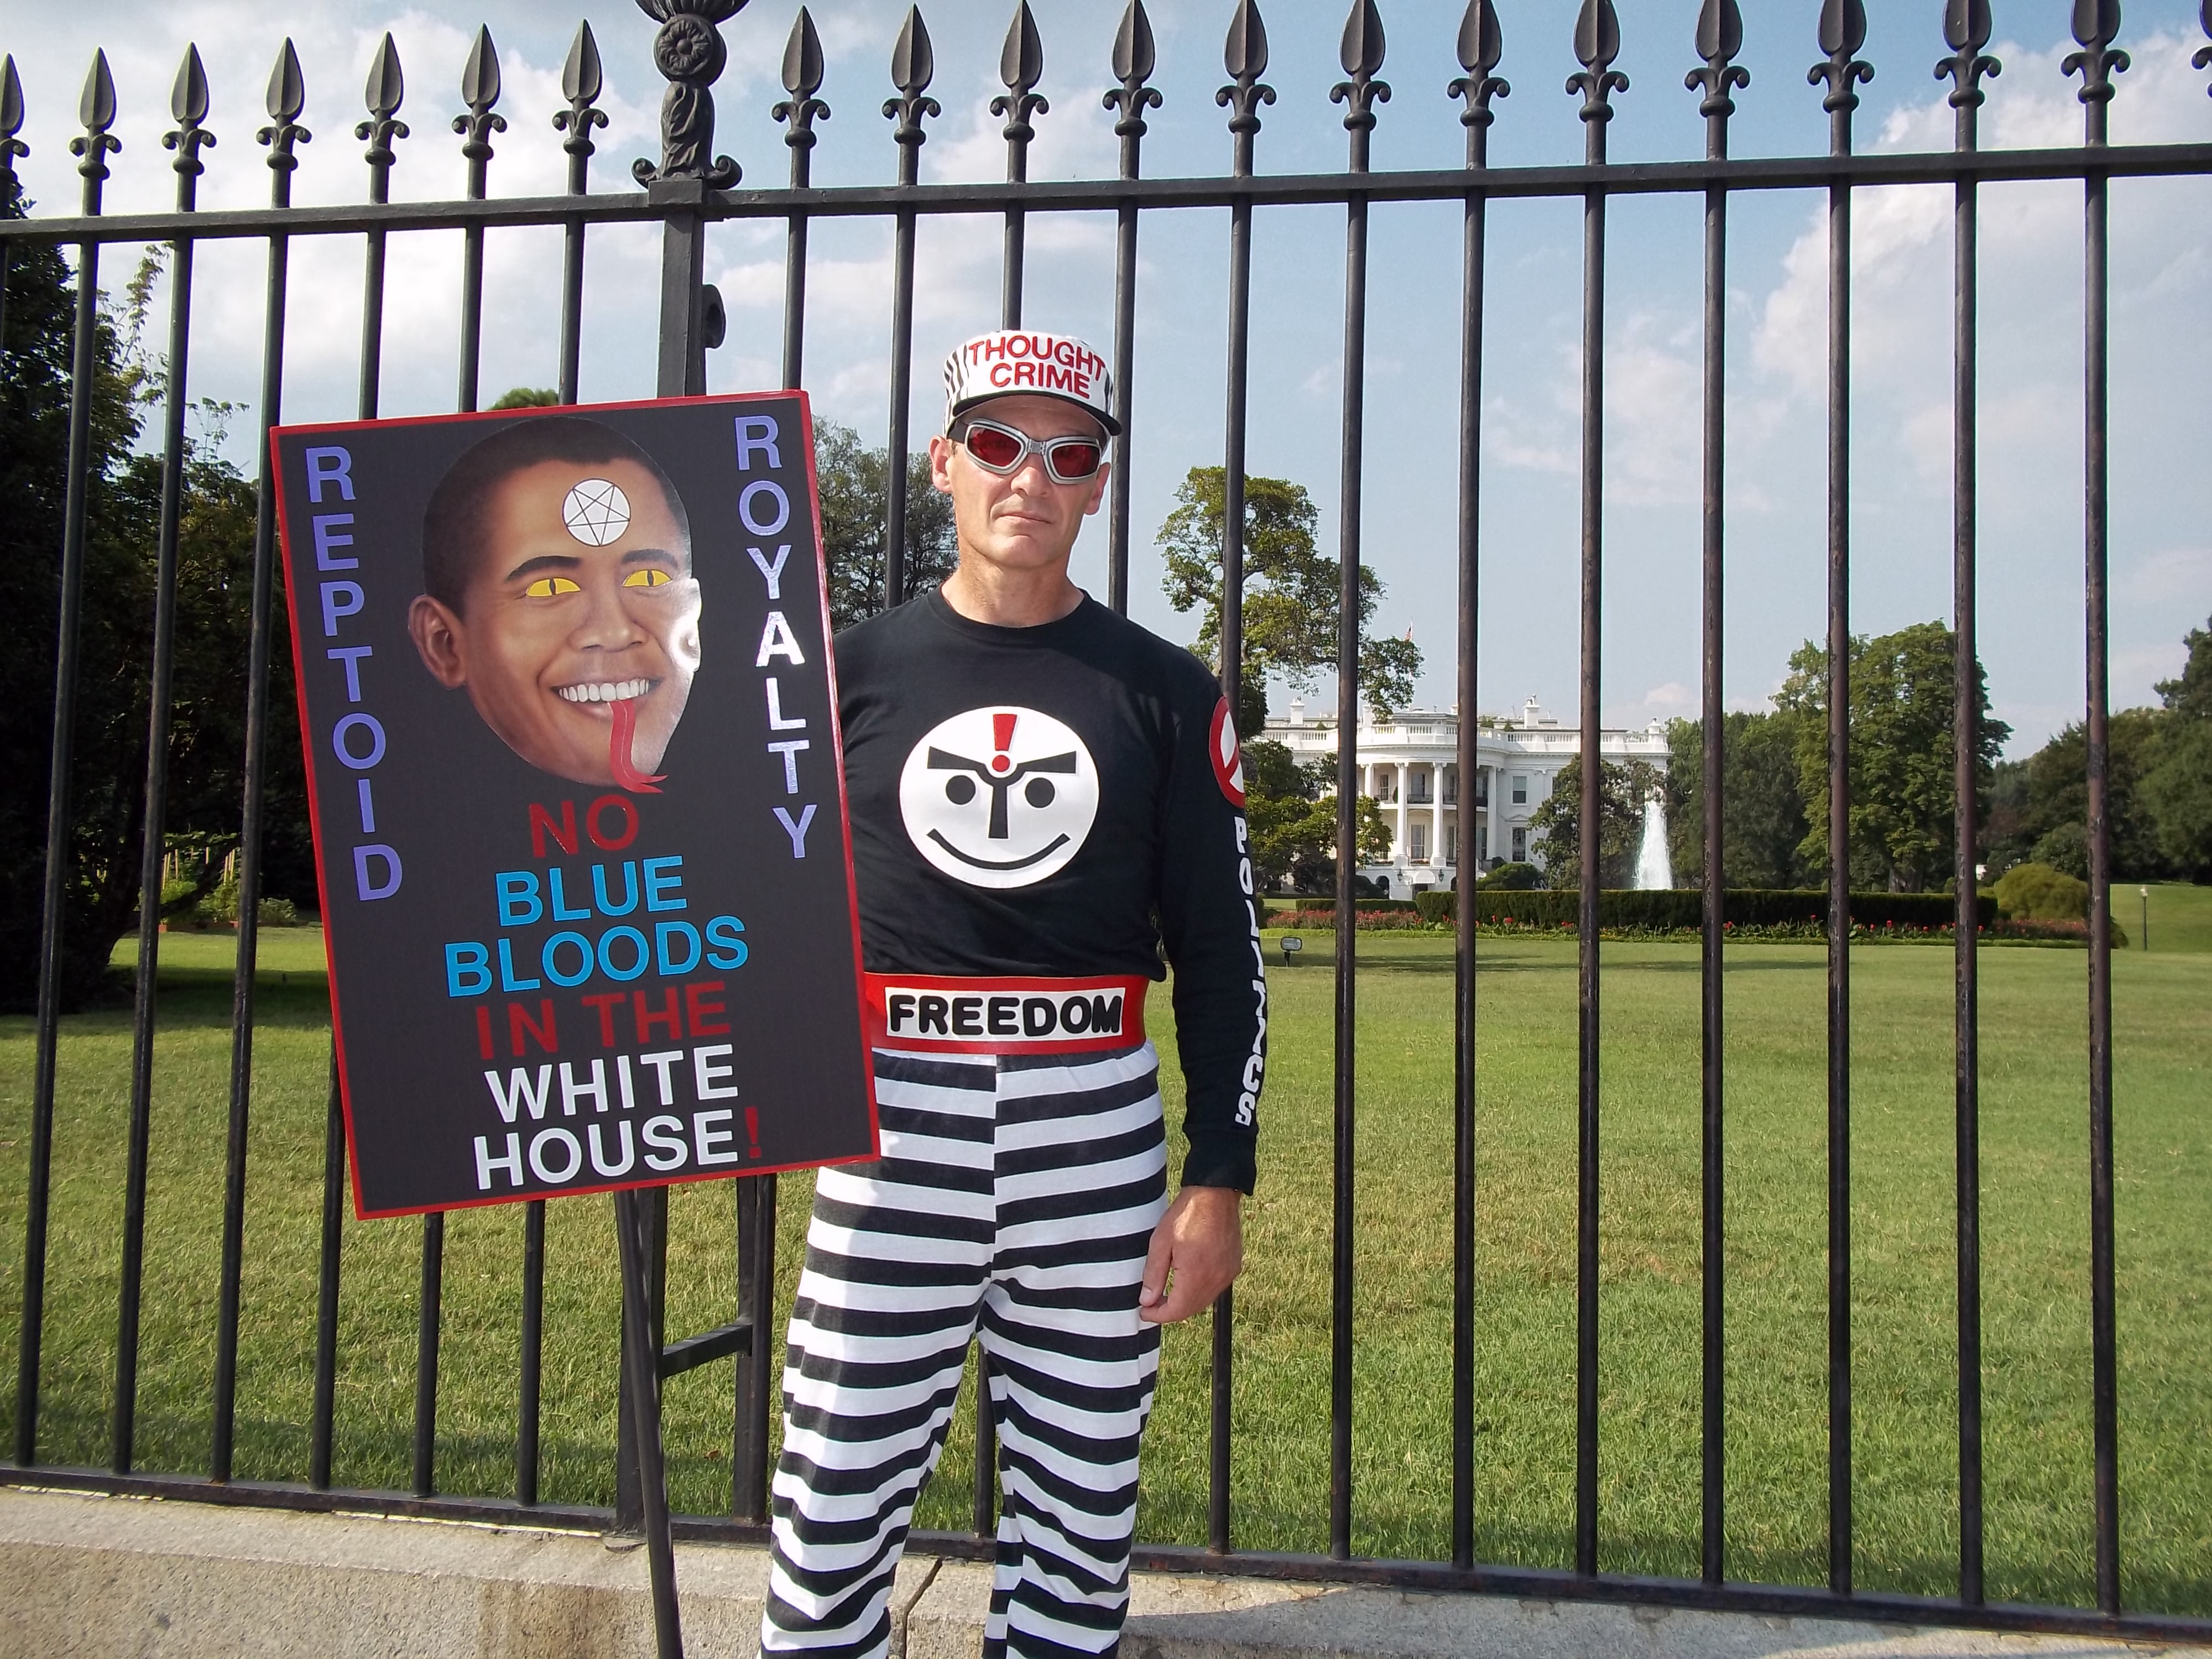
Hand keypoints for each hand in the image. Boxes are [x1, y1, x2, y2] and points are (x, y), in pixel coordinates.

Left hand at [1138, 1185, 1243, 1324]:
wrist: (1216, 1194)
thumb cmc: (1186, 1214)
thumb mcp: (1160, 1242)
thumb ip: (1153, 1275)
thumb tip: (1147, 1301)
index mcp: (1196, 1275)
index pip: (1176, 1311)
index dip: (1158, 1316)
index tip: (1144, 1312)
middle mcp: (1215, 1279)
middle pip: (1190, 1309)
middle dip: (1170, 1311)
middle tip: (1152, 1304)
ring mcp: (1227, 1274)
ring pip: (1203, 1300)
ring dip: (1185, 1302)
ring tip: (1167, 1294)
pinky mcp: (1233, 1266)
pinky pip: (1215, 1288)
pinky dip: (1199, 1291)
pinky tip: (1187, 1282)